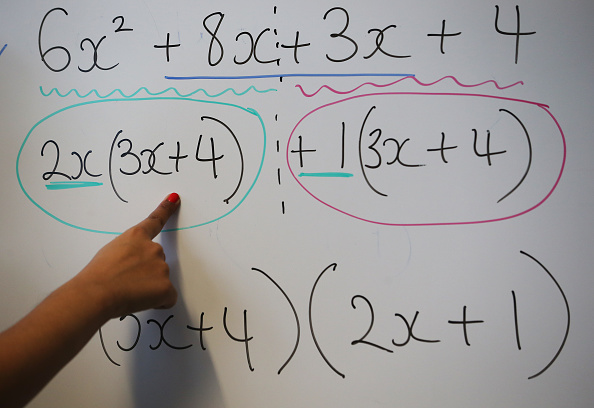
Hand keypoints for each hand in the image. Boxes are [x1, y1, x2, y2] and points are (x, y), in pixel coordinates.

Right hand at [73, 193, 180, 319]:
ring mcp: (162, 267)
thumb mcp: (110, 253)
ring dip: (149, 288)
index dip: (165, 209)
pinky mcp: (166, 286)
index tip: (174, 198)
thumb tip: (133, 265)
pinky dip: (158, 302)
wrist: (96, 292)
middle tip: (126, 281)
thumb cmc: (96, 276)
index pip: (155, 221)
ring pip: (160, 280)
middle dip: (146, 272)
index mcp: (136, 237)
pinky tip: (140, 301)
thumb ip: (129, 253)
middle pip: (156, 260)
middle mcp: (153, 248)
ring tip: (128, 291)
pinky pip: (167, 297)